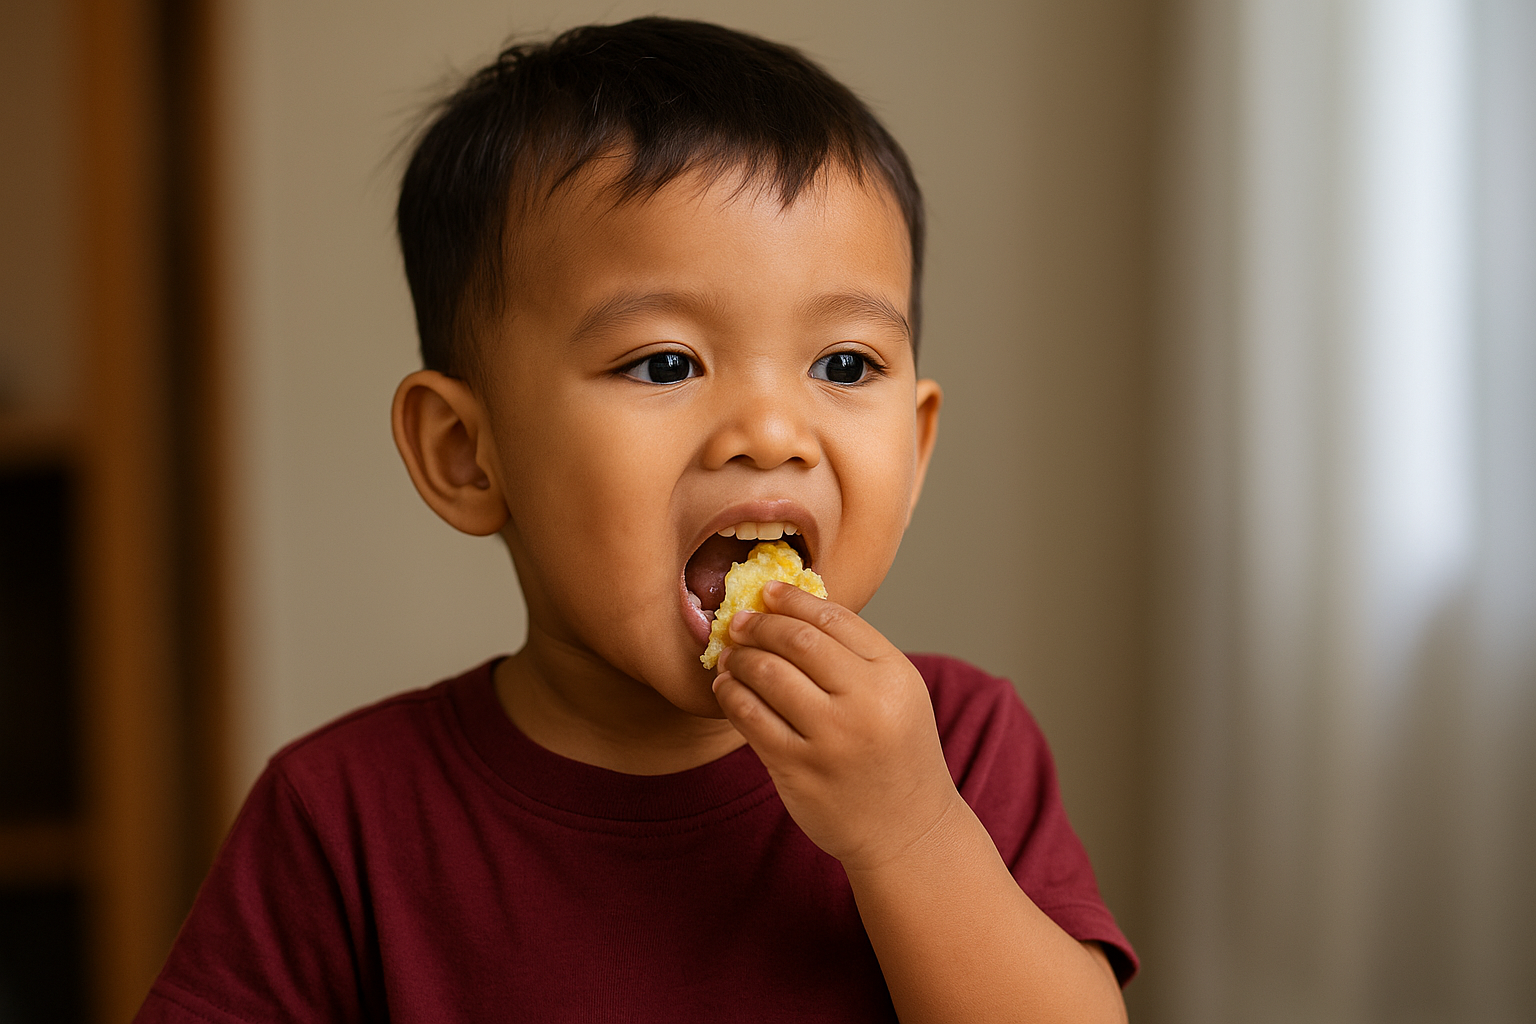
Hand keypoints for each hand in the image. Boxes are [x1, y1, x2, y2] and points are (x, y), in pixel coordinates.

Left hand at [711, 582, 963, 870]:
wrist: (908, 830)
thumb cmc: (897, 754)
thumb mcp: (899, 695)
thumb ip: (856, 655)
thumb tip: (793, 610)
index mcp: (894, 675)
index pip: (834, 618)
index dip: (793, 600)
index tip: (767, 592)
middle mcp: (866, 703)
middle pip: (798, 641)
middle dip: (760, 624)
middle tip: (739, 621)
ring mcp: (830, 739)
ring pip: (767, 675)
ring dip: (740, 658)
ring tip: (730, 654)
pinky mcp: (797, 769)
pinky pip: (750, 719)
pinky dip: (731, 695)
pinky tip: (727, 688)